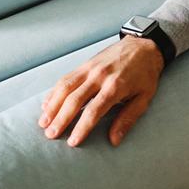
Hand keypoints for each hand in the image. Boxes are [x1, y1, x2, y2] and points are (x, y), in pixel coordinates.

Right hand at [38, 36, 163, 146]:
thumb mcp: (144, 98)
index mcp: (115, 87)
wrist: (144, 46)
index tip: (72, 142)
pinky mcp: (85, 64)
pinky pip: (66, 78)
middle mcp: (99, 76)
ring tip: (43, 123)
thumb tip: (114, 140)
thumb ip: (128, 118)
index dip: (82, 128)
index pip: (94, 111)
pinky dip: (54, 92)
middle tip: (50, 135)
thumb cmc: (146, 75)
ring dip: (52, 106)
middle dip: (61, 119)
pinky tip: (47, 104)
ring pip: (65, 87)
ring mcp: (90, 68)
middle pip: (75, 100)